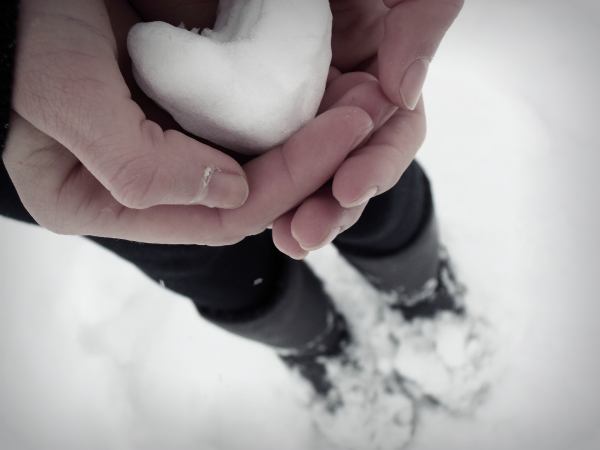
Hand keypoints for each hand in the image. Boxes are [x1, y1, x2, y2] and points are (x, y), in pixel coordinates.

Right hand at [4, 0, 373, 244]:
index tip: (341, 136)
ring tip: (365, 101)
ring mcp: (170, 141)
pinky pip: (247, 111)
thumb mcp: (64, 100)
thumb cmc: (20, 39)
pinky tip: (327, 82)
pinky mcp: (185, 102)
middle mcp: (150, 182)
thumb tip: (232, 194)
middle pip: (249, 192)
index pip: (220, 217)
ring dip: (313, 133)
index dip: (289, 184)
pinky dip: (289, 101)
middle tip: (370, 116)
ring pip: (256, 154)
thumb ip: (139, 168)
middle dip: (316, 162)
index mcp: (111, 203)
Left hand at [272, 0, 463, 257]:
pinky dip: (255, 175)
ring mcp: (302, 97)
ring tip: (286, 237)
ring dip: (296, 205)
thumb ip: (423, 18)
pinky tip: (243, 200)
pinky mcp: (257, 96)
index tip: (348, 186)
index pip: (393, 131)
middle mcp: (344, 88)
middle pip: (349, 162)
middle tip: (306, 235)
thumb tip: (405, 91)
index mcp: (382, 65)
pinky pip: (258, 143)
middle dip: (332, 204)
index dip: (377, 164)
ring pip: (305, 165)